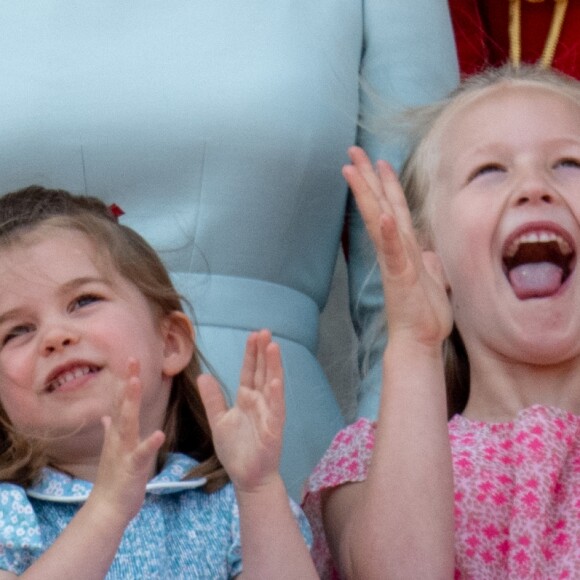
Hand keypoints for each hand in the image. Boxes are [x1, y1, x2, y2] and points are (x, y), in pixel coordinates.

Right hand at [91, 359, 164, 523]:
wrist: (107, 510)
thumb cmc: (113, 479)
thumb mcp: (113, 450)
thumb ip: (110, 431)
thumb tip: (105, 416)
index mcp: (118, 433)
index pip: (121, 401)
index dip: (126, 380)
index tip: (131, 359)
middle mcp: (118, 438)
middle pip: (123, 404)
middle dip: (128, 382)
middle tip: (132, 360)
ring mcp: (124, 451)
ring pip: (127, 422)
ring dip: (131, 402)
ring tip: (135, 383)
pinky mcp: (132, 467)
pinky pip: (142, 453)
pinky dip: (149, 443)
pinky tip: (159, 433)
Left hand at [197, 330, 284, 492]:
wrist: (246, 478)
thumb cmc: (235, 450)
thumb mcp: (218, 421)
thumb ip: (213, 399)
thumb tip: (202, 376)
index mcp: (247, 399)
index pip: (250, 371)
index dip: (251, 354)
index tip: (253, 335)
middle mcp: (260, 402)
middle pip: (262, 372)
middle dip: (263, 353)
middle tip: (264, 332)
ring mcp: (269, 414)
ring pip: (272, 385)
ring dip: (273, 366)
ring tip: (272, 347)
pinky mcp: (273, 429)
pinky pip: (275, 409)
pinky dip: (275, 395)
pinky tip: (275, 381)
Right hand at [343, 146, 451, 347]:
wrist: (420, 339)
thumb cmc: (424, 313)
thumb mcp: (434, 279)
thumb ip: (429, 261)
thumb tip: (429, 251)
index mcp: (404, 248)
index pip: (392, 209)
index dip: (386, 185)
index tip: (377, 162)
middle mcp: (395, 249)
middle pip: (380, 205)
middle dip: (367, 177)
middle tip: (353, 151)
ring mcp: (395, 261)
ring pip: (379, 219)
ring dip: (367, 194)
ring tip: (354, 169)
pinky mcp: (399, 275)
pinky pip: (392, 250)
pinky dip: (386, 232)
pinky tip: (381, 213)